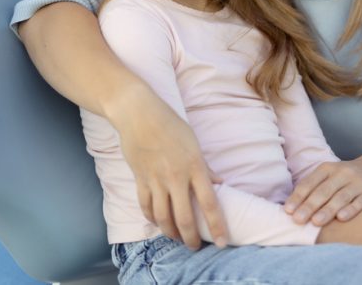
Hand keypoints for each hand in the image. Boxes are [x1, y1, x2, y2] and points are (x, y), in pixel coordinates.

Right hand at [114, 86, 227, 248]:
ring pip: (163, 217)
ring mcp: (156, 180)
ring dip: (171, 232)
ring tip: (176, 238)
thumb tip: (219, 184)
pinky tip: (156, 222)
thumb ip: (205, 167)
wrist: (138, 114)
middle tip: (194, 247)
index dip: (217, 226)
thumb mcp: (193, 143)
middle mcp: (176, 177)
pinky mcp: (140, 179)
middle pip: (185, 218)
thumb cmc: (170, 124)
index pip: (210, 203)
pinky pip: (146, 206)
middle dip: (191, 238)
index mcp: (195, 167)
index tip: (222, 243)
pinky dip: (151, 218)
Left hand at [285, 157, 361, 225]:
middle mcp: (342, 173)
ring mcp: (357, 183)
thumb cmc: (347, 177)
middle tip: (298, 220)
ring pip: (340, 197)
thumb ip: (314, 187)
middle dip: (309, 206)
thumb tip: (291, 208)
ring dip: (327, 210)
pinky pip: (360, 202)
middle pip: (323, 191)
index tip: (288, 211)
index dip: (298, 197)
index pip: (309, 183)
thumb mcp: (330, 175)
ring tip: (316, 222)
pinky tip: (342, 218)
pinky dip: (350, 210)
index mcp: (327, 168)